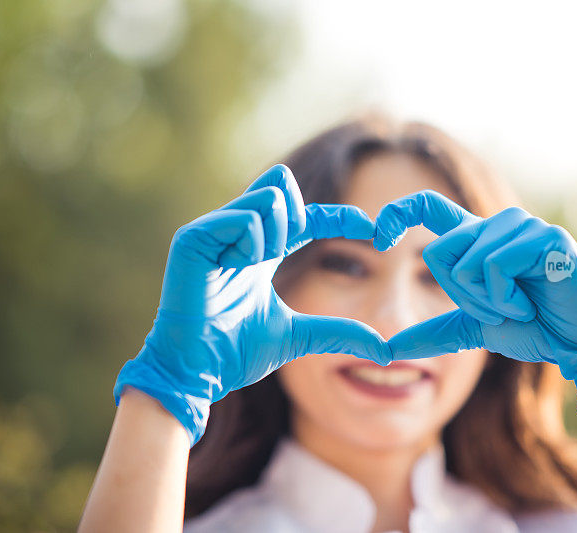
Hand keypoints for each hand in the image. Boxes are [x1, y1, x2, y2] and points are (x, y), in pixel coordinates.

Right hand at [114, 165, 390, 444]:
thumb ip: (336, 333)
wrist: (198, 372)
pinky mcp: (193, 240)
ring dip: (279, 230)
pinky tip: (243, 265)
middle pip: (283, 187)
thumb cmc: (236, 354)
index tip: (372, 230)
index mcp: (260, 252)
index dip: (340, 218)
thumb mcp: (297, 337)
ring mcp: (214, 234)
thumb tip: (383, 347)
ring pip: (268, 197)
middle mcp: (238, 236)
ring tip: (262, 263)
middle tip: (289, 255)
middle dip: (302, 216)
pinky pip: (242, 219)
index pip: (306, 218)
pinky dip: (254, 241)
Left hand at [377, 190, 576, 424]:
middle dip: (461, 298)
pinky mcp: (545, 238)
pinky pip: (495, 267)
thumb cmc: (534, 328)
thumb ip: (433, 333)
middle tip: (500, 309)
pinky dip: (507, 298)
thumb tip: (387, 348)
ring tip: (522, 306)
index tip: (379, 236)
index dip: (398, 212)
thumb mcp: (474, 329)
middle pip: (438, 254)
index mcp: (477, 239)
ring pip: (466, 264)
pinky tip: (533, 303)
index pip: (427, 205)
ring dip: (489, 302)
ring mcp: (522, 227)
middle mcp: (496, 224)